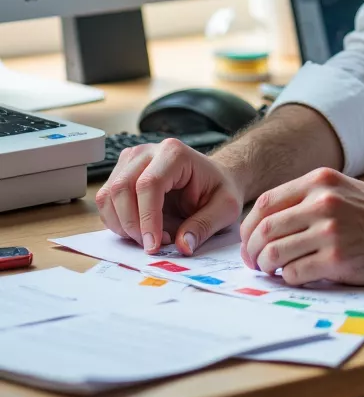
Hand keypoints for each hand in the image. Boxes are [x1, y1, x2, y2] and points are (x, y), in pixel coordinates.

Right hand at [95, 140, 244, 255]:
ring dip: (123, 225)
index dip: (147, 218)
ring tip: (149, 236)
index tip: (153, 245)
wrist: (211, 178)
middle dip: (132, 225)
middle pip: (122, 189)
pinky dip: (117, 221)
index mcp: (175, 153)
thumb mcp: (225, 208)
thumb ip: (205, 226)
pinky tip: (139, 229)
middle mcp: (147, 151)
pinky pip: (106, 201)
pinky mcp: (120, 172)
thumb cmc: (217, 189)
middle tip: (152, 245)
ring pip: (108, 195)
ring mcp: (130, 160)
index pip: (149, 184)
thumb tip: (183, 245)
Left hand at [240, 168, 363, 285]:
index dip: (249, 226)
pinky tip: (297, 276)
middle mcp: (323, 203)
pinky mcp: (337, 259)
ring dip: (267, 267)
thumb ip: (308, 197)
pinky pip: (295, 273)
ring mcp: (330, 231)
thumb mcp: (344, 189)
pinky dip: (289, 279)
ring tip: (273, 271)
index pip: (265, 203)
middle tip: (254, 262)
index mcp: (320, 181)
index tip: (249, 241)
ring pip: (275, 253)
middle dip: (252, 250)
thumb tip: (267, 220)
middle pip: (264, 229)